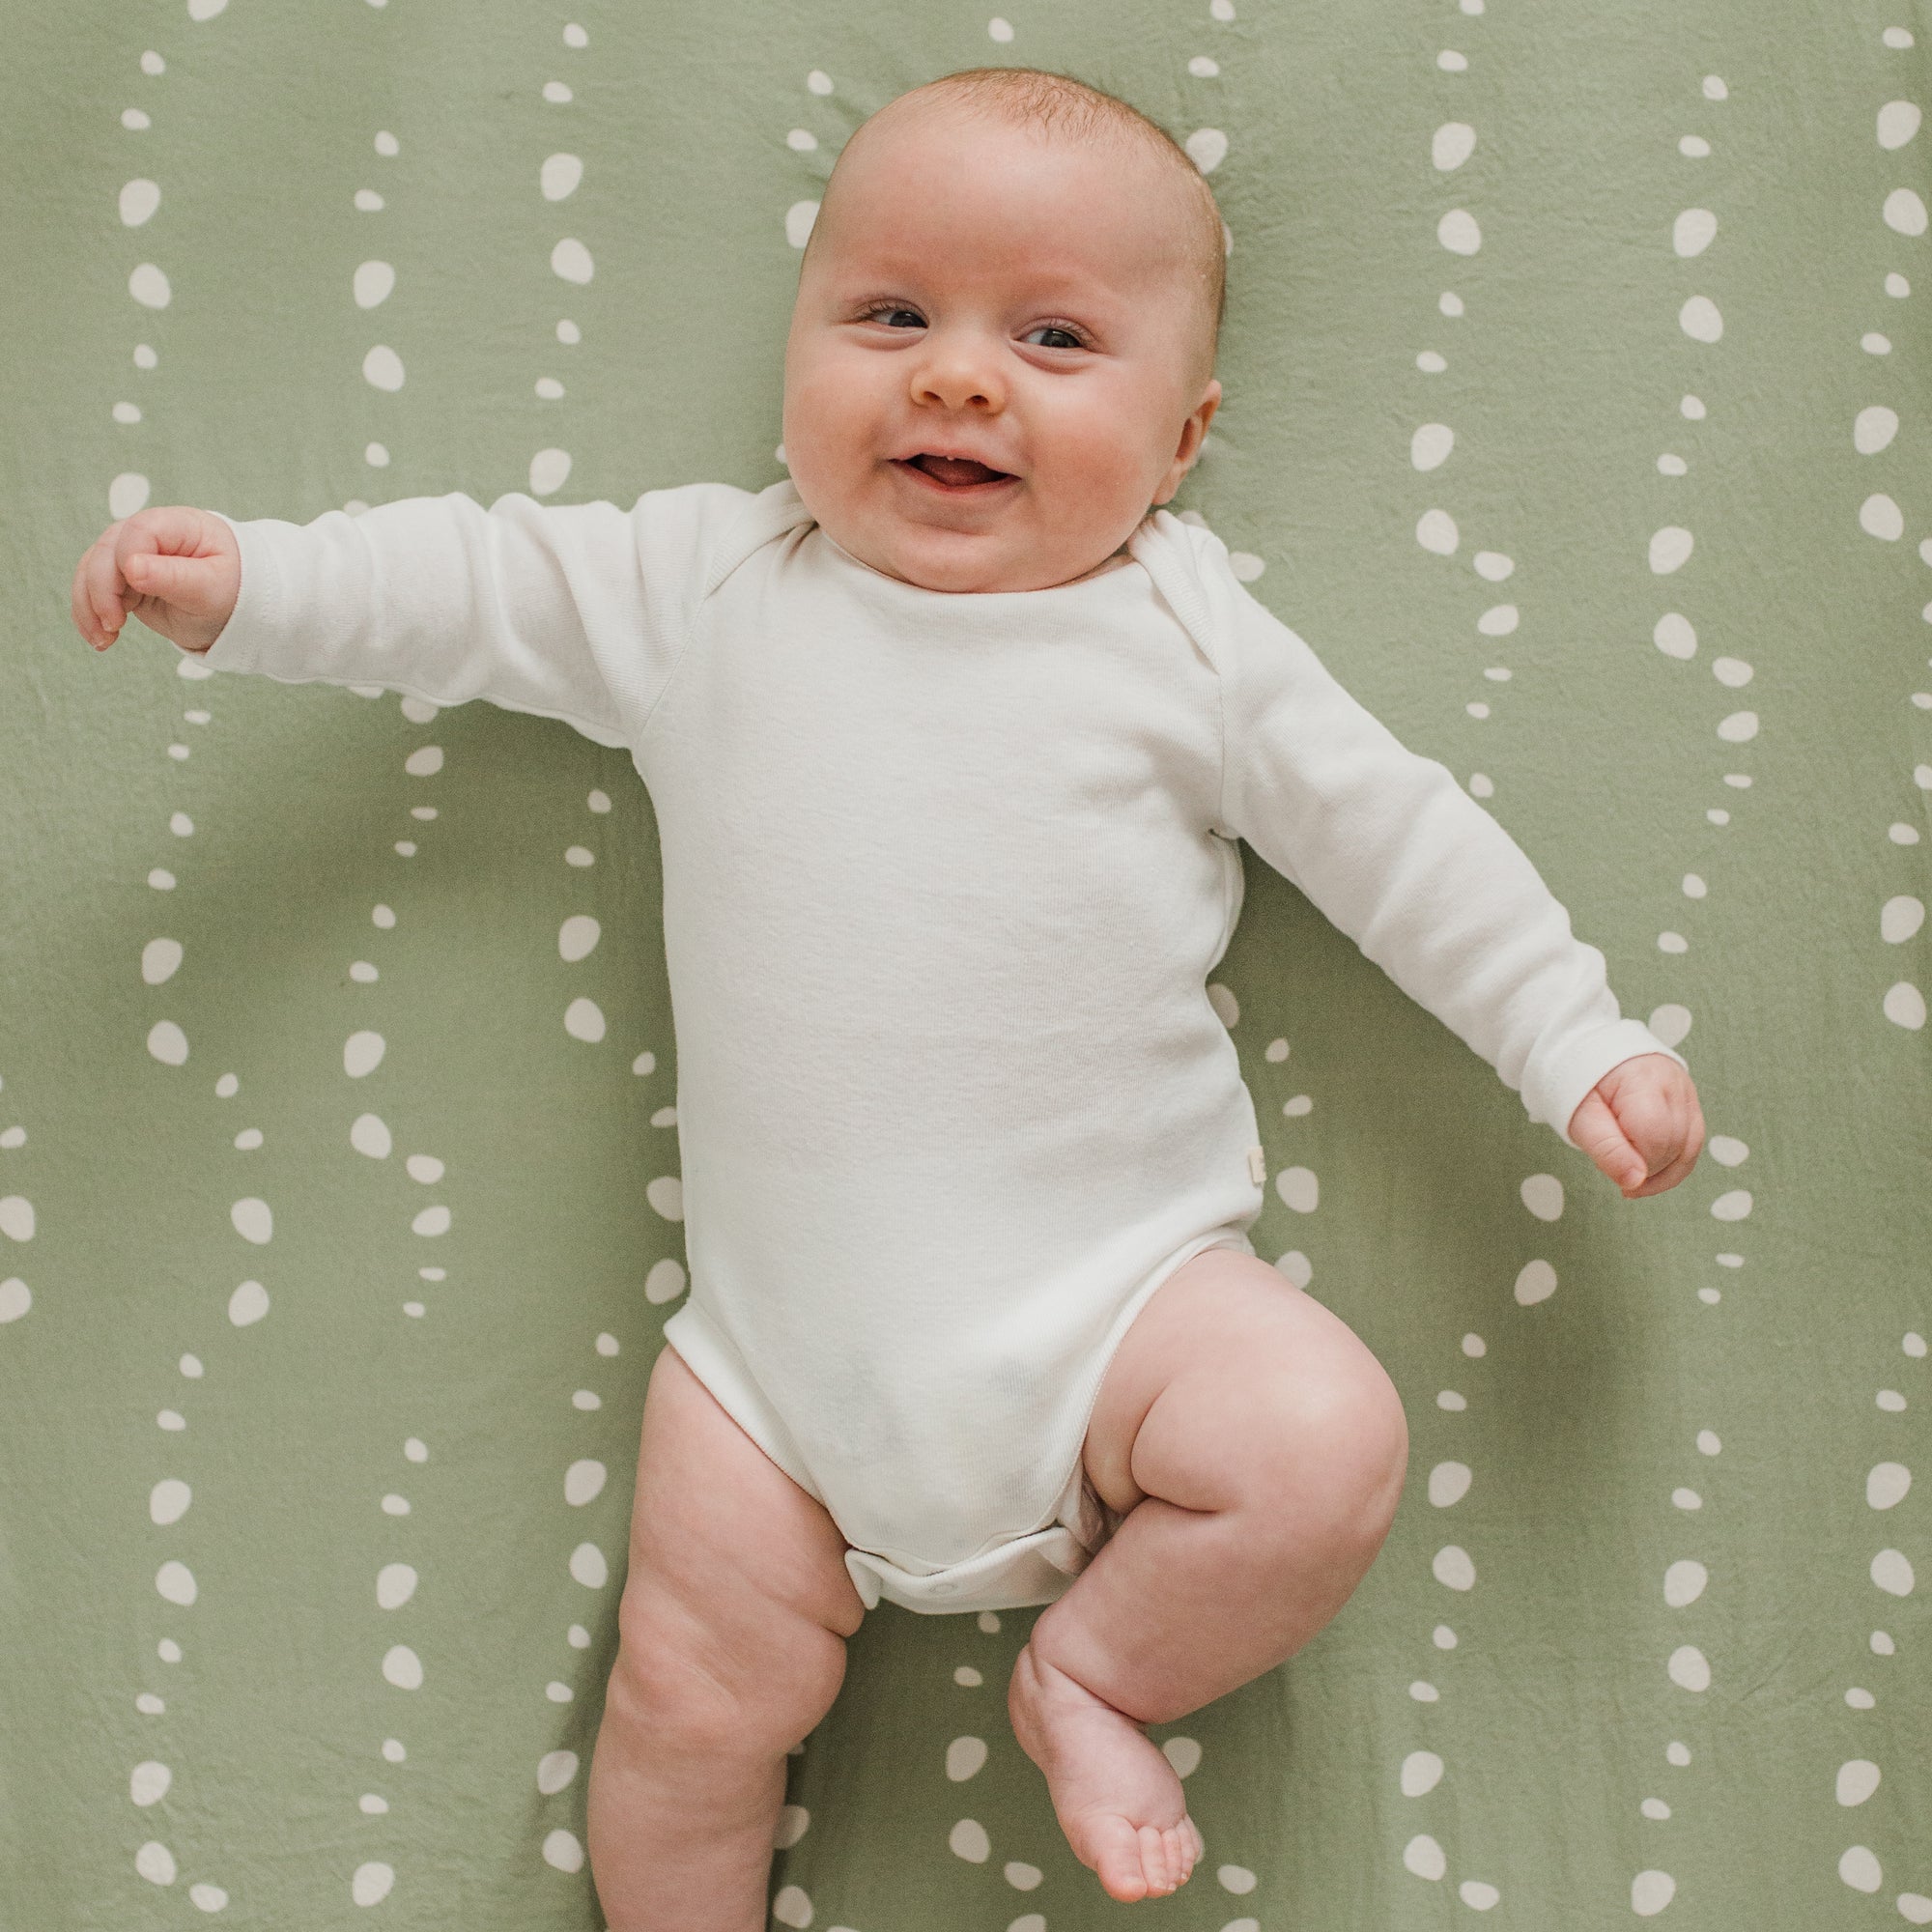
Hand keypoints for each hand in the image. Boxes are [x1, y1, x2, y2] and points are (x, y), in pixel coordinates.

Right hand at [71, 506, 240, 655]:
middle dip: (101, 590)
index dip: (128, 558)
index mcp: (176, 526)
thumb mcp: (211, 587)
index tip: (136, 587)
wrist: (236, 608)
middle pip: (105, 552)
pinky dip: (90, 614)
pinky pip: (93, 591)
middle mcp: (147, 535)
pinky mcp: (123, 580)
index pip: (137, 531)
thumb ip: (174, 576)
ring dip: (89, 607)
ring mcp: (130, 556)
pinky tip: (101, 640)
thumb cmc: (232, 590)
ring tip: (104, 641)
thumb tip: (131, 567)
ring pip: (91, 571)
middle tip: (114, 626)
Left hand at [1567, 1054, 1703, 1197]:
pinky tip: (1650, 1176)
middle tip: (1614, 1169)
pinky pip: (1692, 1142)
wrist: (1590, 1053)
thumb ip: (1607, 1150)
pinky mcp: (1690, 1102)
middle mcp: (1674, 1083)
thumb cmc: (1582, 1087)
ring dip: (1662, 1173)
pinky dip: (1673, 1165)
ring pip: (1689, 1147)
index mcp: (1643, 1080)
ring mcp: (1686, 1092)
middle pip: (1674, 1144)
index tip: (1610, 1167)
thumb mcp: (1581, 1119)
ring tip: (1633, 1183)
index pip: (1655, 1136)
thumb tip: (1635, 1182)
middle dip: (1646, 1168)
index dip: (1636, 1162)